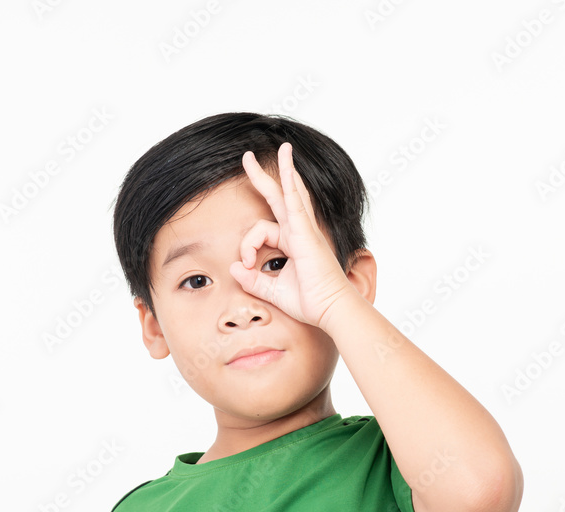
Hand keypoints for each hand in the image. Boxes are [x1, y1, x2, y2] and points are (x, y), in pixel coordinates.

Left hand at [229, 142, 353, 328]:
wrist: (331, 310)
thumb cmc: (310, 302)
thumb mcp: (272, 291)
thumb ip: (252, 280)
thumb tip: (233, 267)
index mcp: (292, 242)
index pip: (260, 231)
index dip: (247, 246)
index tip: (245, 265)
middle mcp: (299, 232)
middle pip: (279, 197)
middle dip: (262, 177)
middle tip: (247, 158)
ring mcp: (304, 230)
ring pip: (290, 192)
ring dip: (283, 168)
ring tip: (279, 148)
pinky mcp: (306, 233)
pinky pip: (296, 201)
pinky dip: (291, 182)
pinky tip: (288, 163)